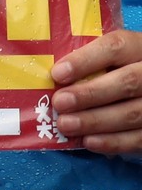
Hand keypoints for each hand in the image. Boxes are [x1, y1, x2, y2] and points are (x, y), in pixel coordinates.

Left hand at [51, 30, 141, 154]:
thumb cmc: (123, 69)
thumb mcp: (116, 57)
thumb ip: (94, 60)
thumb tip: (57, 75)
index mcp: (140, 47)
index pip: (115, 48)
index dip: (85, 60)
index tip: (58, 73)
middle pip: (126, 82)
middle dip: (89, 94)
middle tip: (60, 102)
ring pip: (132, 113)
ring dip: (95, 121)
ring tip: (66, 124)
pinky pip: (139, 139)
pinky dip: (112, 142)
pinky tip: (88, 141)